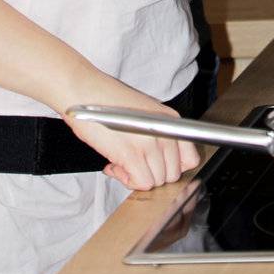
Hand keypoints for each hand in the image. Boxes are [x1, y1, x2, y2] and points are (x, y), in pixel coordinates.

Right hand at [62, 79, 200, 190]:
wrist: (83, 90)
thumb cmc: (107, 101)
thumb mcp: (144, 113)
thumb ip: (158, 135)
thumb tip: (160, 164)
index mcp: (171, 119)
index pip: (190, 158)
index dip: (171, 168)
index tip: (155, 167)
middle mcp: (166, 130)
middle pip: (173, 174)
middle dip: (151, 175)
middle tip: (131, 165)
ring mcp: (151, 142)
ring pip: (157, 181)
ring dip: (136, 178)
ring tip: (120, 163)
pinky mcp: (133, 154)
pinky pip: (142, 183)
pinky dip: (127, 181)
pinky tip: (114, 165)